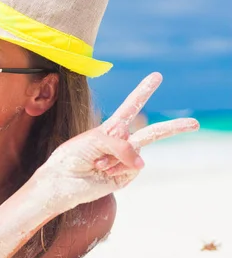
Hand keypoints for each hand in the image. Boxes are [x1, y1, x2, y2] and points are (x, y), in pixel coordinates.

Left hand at [36, 72, 198, 213]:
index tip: (156, 77)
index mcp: (111, 128)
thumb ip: (121, 145)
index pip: (131, 107)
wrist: (63, 181)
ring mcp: (126, 160)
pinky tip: (102, 172)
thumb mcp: (95, 140)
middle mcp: (122, 142)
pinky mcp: (126, 176)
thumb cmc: (72, 156)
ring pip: (138, 152)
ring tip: (97, 163)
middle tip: (195, 123)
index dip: (144, 92)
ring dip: (114, 158)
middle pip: (152, 133)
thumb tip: (142, 163)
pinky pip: (131, 168)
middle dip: (173, 128)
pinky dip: (116, 169)